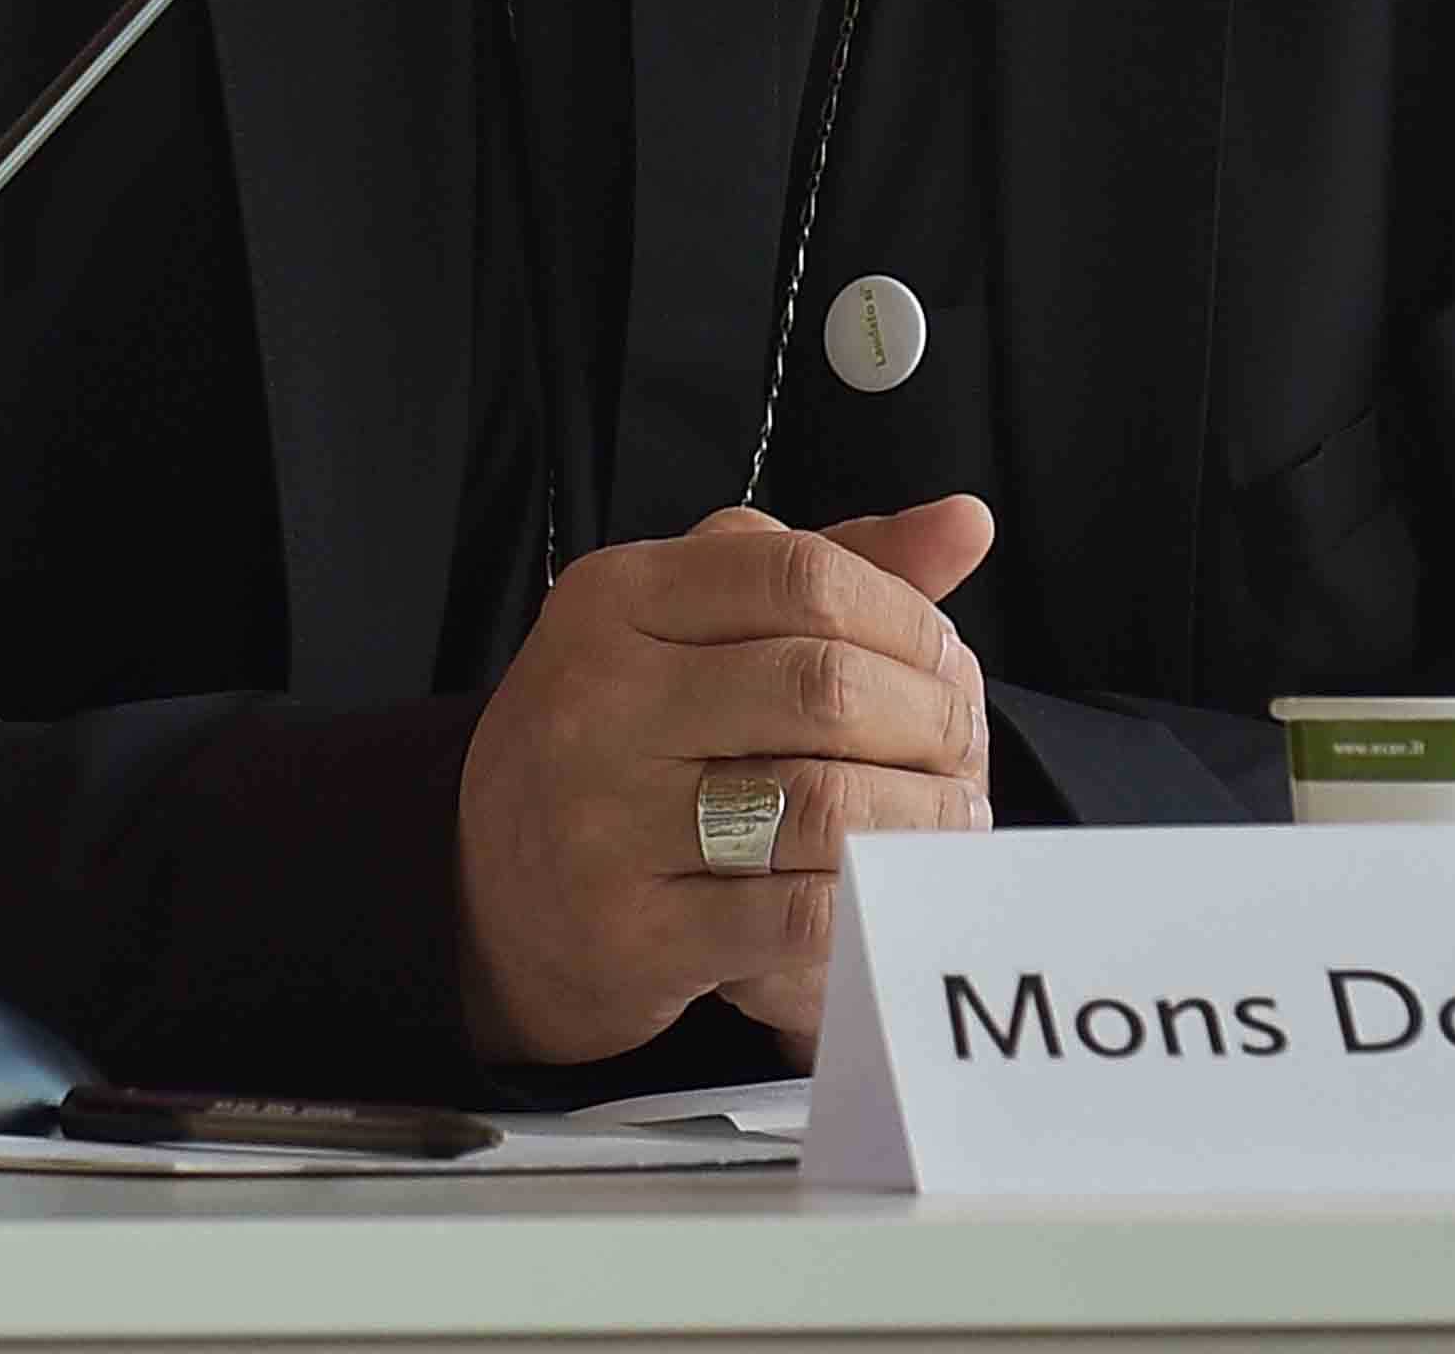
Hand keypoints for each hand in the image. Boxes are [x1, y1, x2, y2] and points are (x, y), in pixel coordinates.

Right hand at [456, 495, 996, 1067]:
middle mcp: (597, 698)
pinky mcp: (629, 932)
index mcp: (616, 599)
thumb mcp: (694, 625)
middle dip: (928, 719)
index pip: (802, 575)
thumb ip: (829, 568)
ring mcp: (603, 819)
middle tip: (961, 746)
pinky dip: (866, 899)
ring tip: (948, 819)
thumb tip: (966, 521)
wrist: (488, 897)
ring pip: (824, 803)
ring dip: (919, 816)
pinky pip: (796, 913)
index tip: (944, 655)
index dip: (904, 615)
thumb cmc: (622, 741)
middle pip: (827, 687)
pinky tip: (886, 886)